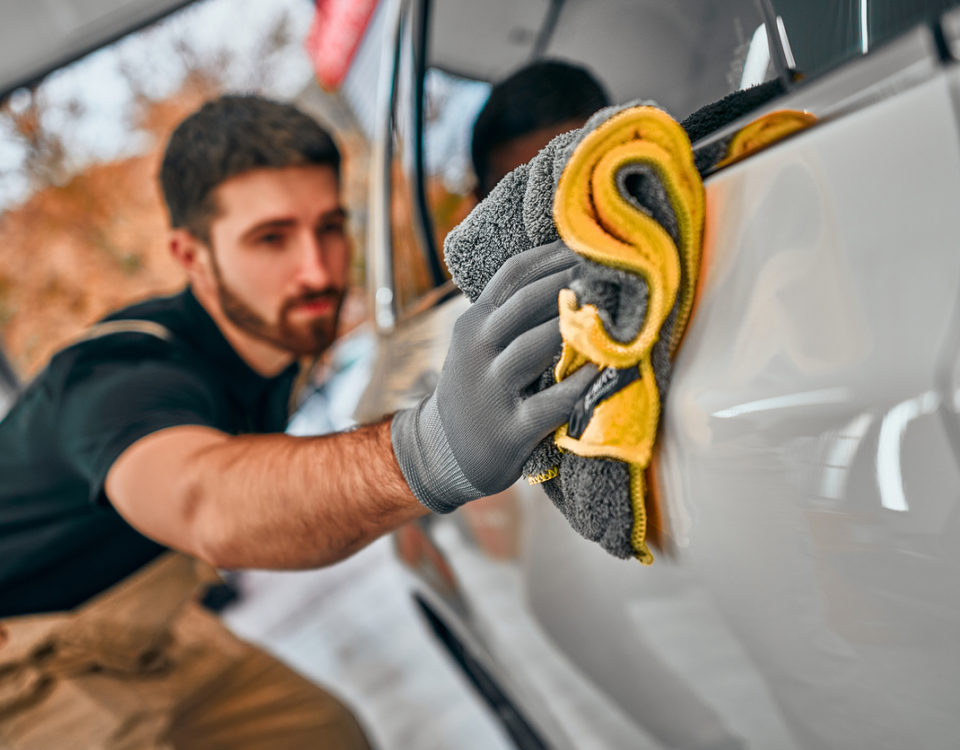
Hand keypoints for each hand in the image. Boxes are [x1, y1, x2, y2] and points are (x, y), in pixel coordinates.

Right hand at [392, 241, 595, 511]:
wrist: (444, 451)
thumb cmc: (478, 388)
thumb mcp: (479, 344)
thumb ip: (510, 313)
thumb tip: (569, 272)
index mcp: (474, 323)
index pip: (514, 274)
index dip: (555, 255)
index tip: (592, 244)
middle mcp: (477, 349)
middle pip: (526, 302)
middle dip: (571, 282)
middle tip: (613, 271)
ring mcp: (491, 388)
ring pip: (535, 346)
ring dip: (576, 327)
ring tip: (614, 312)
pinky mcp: (510, 429)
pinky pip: (551, 403)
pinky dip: (580, 385)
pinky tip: (606, 370)